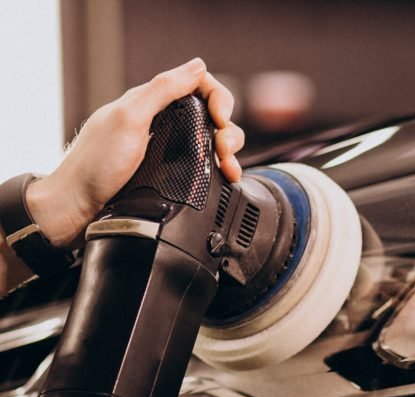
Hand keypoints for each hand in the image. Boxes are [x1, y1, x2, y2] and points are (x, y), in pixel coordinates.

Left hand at [25, 58, 245, 247]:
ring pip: (212, 143)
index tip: (221, 119)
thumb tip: (197, 67)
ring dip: (230, 153)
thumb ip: (162, 90)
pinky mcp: (172, 176)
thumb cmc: (96, 165)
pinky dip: (220, 170)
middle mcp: (163, 124)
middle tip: (225, 150)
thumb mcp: (129, 118)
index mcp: (152, 103)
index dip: (218, 98)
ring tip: (230, 169)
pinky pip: (205, 167)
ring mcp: (169, 151)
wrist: (79, 206)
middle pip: (212, 117)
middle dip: (229, 131)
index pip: (199, 86)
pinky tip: (225, 178)